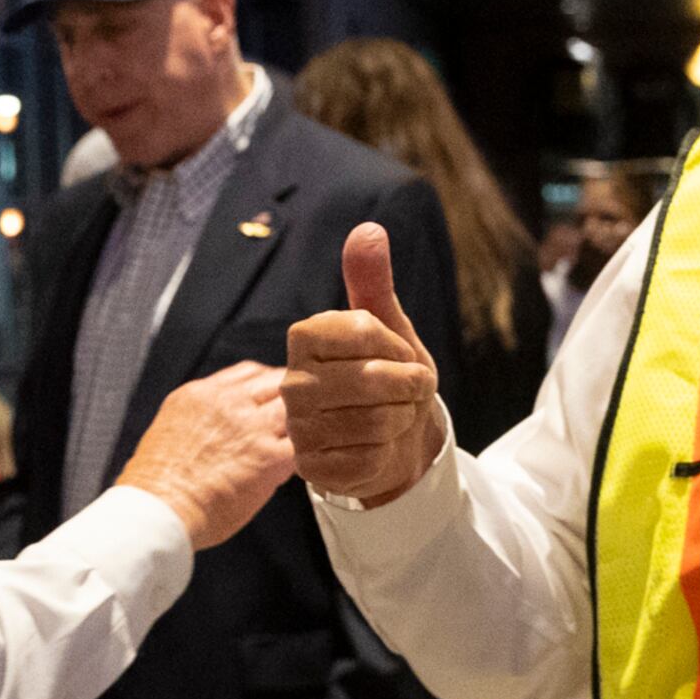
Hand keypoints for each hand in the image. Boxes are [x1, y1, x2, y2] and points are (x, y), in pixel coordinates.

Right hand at [116, 362, 296, 549]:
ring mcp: (251, 428)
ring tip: (310, 433)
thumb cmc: (156, 483)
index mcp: (201, 394)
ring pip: (295, 407)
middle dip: (292, 396)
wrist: (158, 508)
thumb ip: (200, 420)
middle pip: (278, 382)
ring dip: (305, 420)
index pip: (250, 371)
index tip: (276, 394)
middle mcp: (228, 403)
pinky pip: (305, 444)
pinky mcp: (268, 457)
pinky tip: (310, 460)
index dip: (269, 383)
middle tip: (303, 411)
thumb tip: (219, 432)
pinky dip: (311, 450)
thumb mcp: (170, 429)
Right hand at [283, 225, 448, 506]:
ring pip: (374, 422)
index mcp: (305, 337)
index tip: (400, 356)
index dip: (397, 347)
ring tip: (393, 417)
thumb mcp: (390, 328)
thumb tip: (368, 229)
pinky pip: (367, 459)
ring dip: (400, 420)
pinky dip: (385, 454)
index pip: (365, 329)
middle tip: (408, 391)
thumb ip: (373, 281)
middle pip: (372, 379)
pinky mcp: (310, 468)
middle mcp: (290, 381)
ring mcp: (297, 427)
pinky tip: (377, 448)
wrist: (394, 439)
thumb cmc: (390, 377)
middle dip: (408, 387)